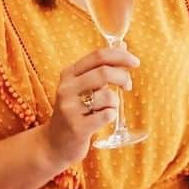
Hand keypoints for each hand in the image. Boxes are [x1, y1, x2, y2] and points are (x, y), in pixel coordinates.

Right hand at [44, 46, 139, 163]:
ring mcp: (70, 108)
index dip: (120, 56)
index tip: (135, 62)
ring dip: (115, 102)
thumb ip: (100, 67)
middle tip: (128, 86)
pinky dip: (111, 116)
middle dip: (123, 78)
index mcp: (69, 74)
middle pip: (104, 73)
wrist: (54, 143)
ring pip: (108, 96)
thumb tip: (123, 45)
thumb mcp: (82, 86)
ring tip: (106, 109)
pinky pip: (108, 115)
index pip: (98, 56)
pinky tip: (101, 119)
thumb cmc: (75, 111)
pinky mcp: (78, 127)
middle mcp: (66, 88)